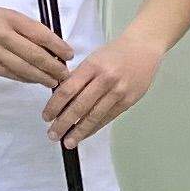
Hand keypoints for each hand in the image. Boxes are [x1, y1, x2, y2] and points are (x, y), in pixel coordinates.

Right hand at [0, 5, 73, 88]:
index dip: (57, 46)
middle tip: (65, 74)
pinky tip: (35, 81)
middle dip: (53, 67)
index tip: (69, 54)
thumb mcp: (7, 15)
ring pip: (24, 68)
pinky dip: (26, 79)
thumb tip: (51, 44)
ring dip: (42, 77)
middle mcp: (3, 35)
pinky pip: (11, 74)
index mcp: (11, 19)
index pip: (40, 34)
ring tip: (54, 82)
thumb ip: (26, 28)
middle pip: (34, 55)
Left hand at [42, 31, 160, 145]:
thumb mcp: (92, 59)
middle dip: (64, 124)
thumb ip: (77, 77)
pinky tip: (85, 134)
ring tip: (68, 142)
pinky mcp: (128, 101)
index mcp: (92, 66)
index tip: (46, 117)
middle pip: (79, 106)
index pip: (68, 89)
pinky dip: (94, 128)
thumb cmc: (115, 53)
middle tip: (53, 135)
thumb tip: (59, 99)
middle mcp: (105, 79)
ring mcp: (118, 91)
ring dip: (79, 132)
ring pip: (94, 116)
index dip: (54, 106)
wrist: (143, 48)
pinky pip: (107, 118)